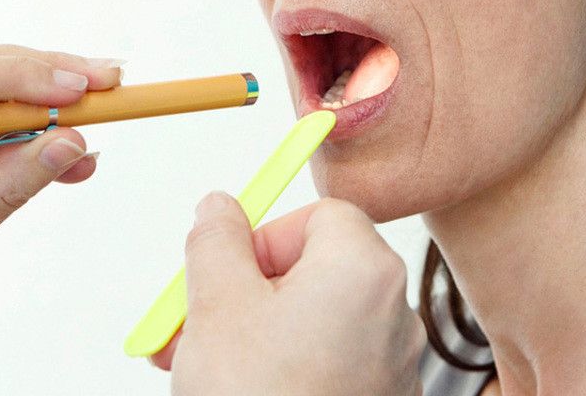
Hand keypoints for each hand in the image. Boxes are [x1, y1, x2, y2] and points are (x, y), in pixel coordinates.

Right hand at [154, 194, 425, 395]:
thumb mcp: (215, 301)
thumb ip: (217, 239)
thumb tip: (220, 207)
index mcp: (362, 270)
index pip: (321, 214)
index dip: (266, 234)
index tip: (225, 266)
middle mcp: (392, 314)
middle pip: (314, 270)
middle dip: (246, 288)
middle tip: (193, 316)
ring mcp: (390, 367)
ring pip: (313, 322)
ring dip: (255, 331)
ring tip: (199, 362)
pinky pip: (327, 364)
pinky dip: (284, 367)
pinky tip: (239, 390)